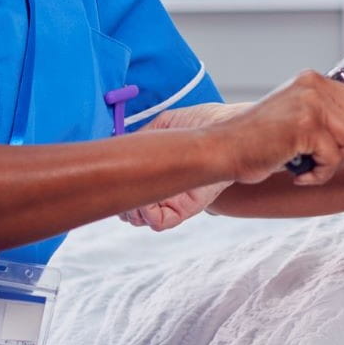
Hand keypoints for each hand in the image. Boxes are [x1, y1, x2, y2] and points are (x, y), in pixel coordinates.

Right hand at [119, 103, 248, 230]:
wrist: (231, 128)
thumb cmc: (205, 122)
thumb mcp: (164, 124)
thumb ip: (140, 138)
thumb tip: (118, 150)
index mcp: (159, 171)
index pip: (131, 190)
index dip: (118, 188)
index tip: (112, 177)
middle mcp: (167, 189)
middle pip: (131, 210)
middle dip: (121, 201)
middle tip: (121, 187)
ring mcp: (177, 200)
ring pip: (142, 219)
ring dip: (131, 207)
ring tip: (135, 190)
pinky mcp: (189, 207)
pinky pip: (160, 222)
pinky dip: (145, 213)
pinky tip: (146, 196)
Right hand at [220, 70, 343, 185]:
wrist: (223, 150)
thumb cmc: (257, 141)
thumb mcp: (296, 116)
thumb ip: (327, 116)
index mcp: (312, 80)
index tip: (335, 146)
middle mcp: (313, 86)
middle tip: (324, 159)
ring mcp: (310, 104)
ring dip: (336, 162)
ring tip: (310, 166)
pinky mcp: (305, 125)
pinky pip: (334, 159)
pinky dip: (319, 175)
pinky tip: (298, 173)